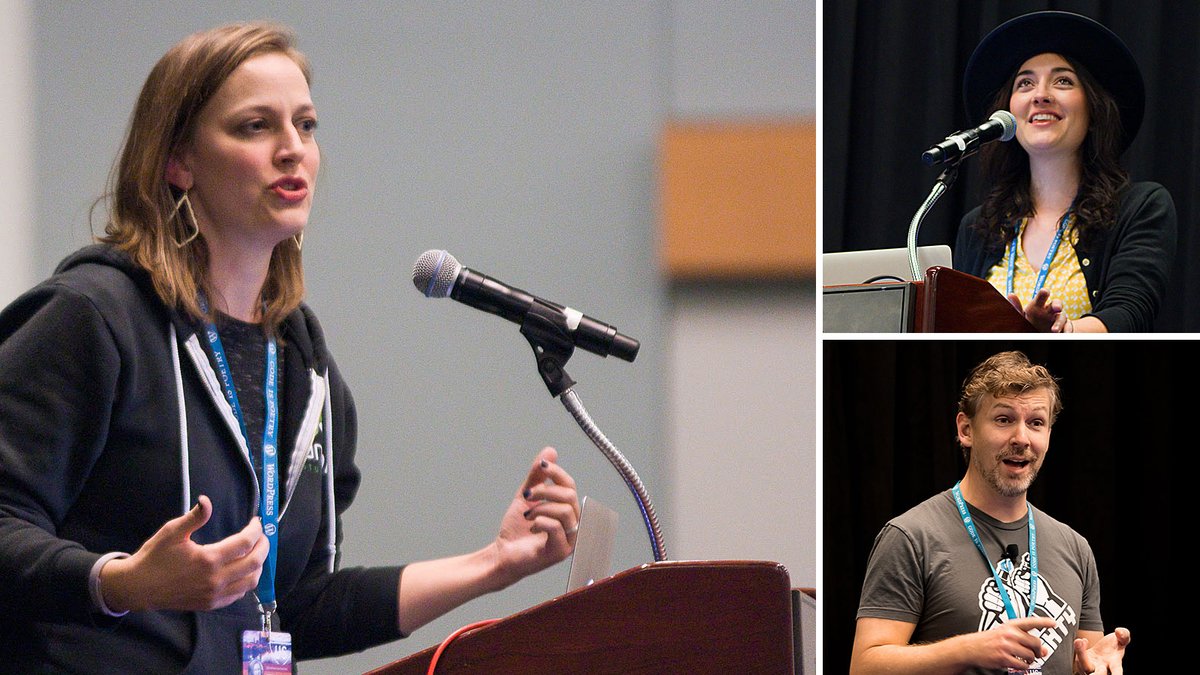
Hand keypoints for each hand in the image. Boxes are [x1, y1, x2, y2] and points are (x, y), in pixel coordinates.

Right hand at [100, 495, 269, 612]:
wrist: (138, 587)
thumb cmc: (154, 557)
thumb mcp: (172, 532)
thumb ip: (194, 517)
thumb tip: (206, 501)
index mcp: (208, 559)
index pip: (245, 543)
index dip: (256, 530)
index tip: (256, 522)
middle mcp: (216, 579)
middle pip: (255, 563)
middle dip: (264, 546)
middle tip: (262, 536)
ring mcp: (214, 595)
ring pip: (250, 582)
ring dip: (259, 565)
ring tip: (256, 552)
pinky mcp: (210, 605)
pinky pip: (238, 595)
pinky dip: (246, 581)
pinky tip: (243, 571)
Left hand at [492, 447, 579, 585]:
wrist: (502, 554)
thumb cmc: (516, 529)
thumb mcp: (526, 496)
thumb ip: (537, 476)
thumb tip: (550, 451)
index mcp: (567, 511)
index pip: (570, 486)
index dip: (557, 472)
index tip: (541, 465)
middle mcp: (573, 525)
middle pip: (570, 496)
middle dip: (545, 491)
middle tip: (526, 495)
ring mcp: (569, 540)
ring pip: (565, 511)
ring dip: (541, 507)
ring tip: (527, 513)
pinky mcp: (560, 552)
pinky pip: (557, 528)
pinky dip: (541, 521)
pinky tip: (531, 525)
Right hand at [962, 616, 1055, 670]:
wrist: (971, 648)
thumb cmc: (989, 640)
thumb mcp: (1004, 633)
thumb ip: (1024, 638)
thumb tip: (1044, 650)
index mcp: (1010, 625)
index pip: (1030, 622)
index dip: (1043, 622)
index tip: (1053, 623)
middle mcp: (1009, 634)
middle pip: (1035, 642)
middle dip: (1038, 650)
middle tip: (1036, 653)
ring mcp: (1006, 646)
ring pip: (1030, 655)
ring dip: (1030, 660)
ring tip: (1025, 659)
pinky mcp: (1004, 658)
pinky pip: (1023, 665)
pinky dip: (1023, 666)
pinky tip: (1018, 663)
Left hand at [1007, 289, 1068, 331]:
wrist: (1043, 332)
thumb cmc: (1032, 320)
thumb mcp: (1023, 315)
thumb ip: (1017, 307)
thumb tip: (1010, 295)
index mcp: (1039, 305)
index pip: (1042, 296)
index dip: (1044, 293)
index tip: (1045, 291)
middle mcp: (1050, 310)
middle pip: (1056, 303)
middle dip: (1057, 305)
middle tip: (1057, 308)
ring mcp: (1058, 318)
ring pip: (1062, 317)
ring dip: (1059, 323)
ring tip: (1054, 330)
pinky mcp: (1065, 327)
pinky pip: (1068, 328)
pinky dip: (1067, 331)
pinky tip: (1065, 335)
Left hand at [1073, 628, 1129, 674]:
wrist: (1103, 647)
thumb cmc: (1115, 645)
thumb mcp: (1122, 638)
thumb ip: (1124, 634)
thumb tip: (1118, 632)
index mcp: (1114, 663)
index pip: (1116, 671)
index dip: (1117, 674)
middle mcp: (1101, 667)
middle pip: (1098, 674)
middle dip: (1098, 674)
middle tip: (1101, 667)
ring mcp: (1090, 666)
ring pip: (1083, 665)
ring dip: (1081, 654)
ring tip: (1079, 641)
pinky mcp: (1080, 661)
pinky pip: (1077, 658)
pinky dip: (1078, 649)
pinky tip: (1082, 640)